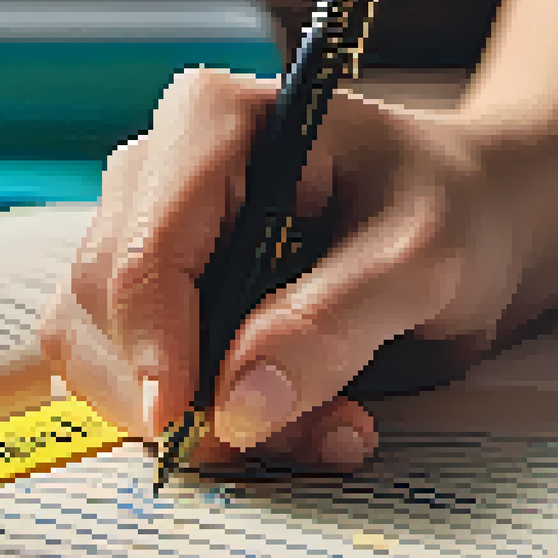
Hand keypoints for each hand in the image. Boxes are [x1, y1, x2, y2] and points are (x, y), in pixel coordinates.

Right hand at [41, 68, 526, 467]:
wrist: (462, 221)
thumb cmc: (450, 211)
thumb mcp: (422, 260)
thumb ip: (330, 325)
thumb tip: (237, 407)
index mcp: (210, 123)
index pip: (145, 251)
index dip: (159, 349)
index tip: (198, 425)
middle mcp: (152, 172)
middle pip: (103, 306)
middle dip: (185, 394)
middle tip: (303, 434)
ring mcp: (136, 236)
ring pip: (96, 351)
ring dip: (188, 419)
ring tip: (311, 428)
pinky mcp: (144, 299)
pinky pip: (123, 378)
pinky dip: (192, 422)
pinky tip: (282, 421)